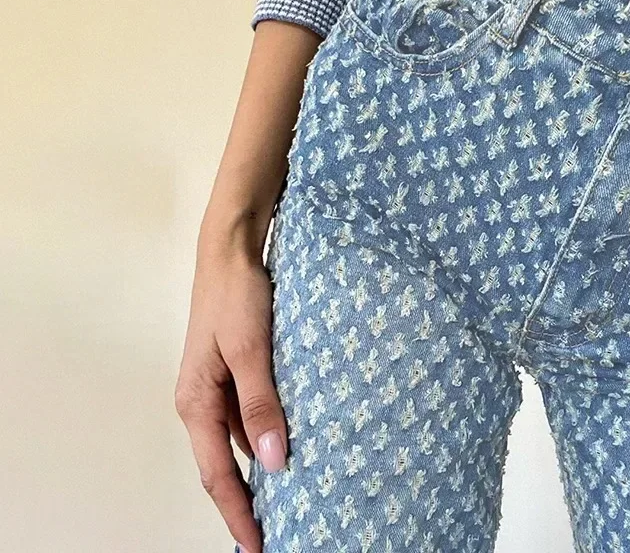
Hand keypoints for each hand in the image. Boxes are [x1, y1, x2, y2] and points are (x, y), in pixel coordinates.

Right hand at [175, 246, 287, 552]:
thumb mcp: (250, 350)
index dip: (237, 512)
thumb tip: (273, 460)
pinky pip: (247, 414)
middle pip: (222, 463)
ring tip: (288, 495)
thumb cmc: (235, 296)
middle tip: (276, 530)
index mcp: (196, 401)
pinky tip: (288, 441)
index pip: (216, 473)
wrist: (231, 250)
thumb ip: (260, 403)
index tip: (259, 546)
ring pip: (237, 439)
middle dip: (246, 500)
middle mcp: (202, 400)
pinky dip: (264, 434)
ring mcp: (217, 385)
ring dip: (257, 468)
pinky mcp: (234, 370)